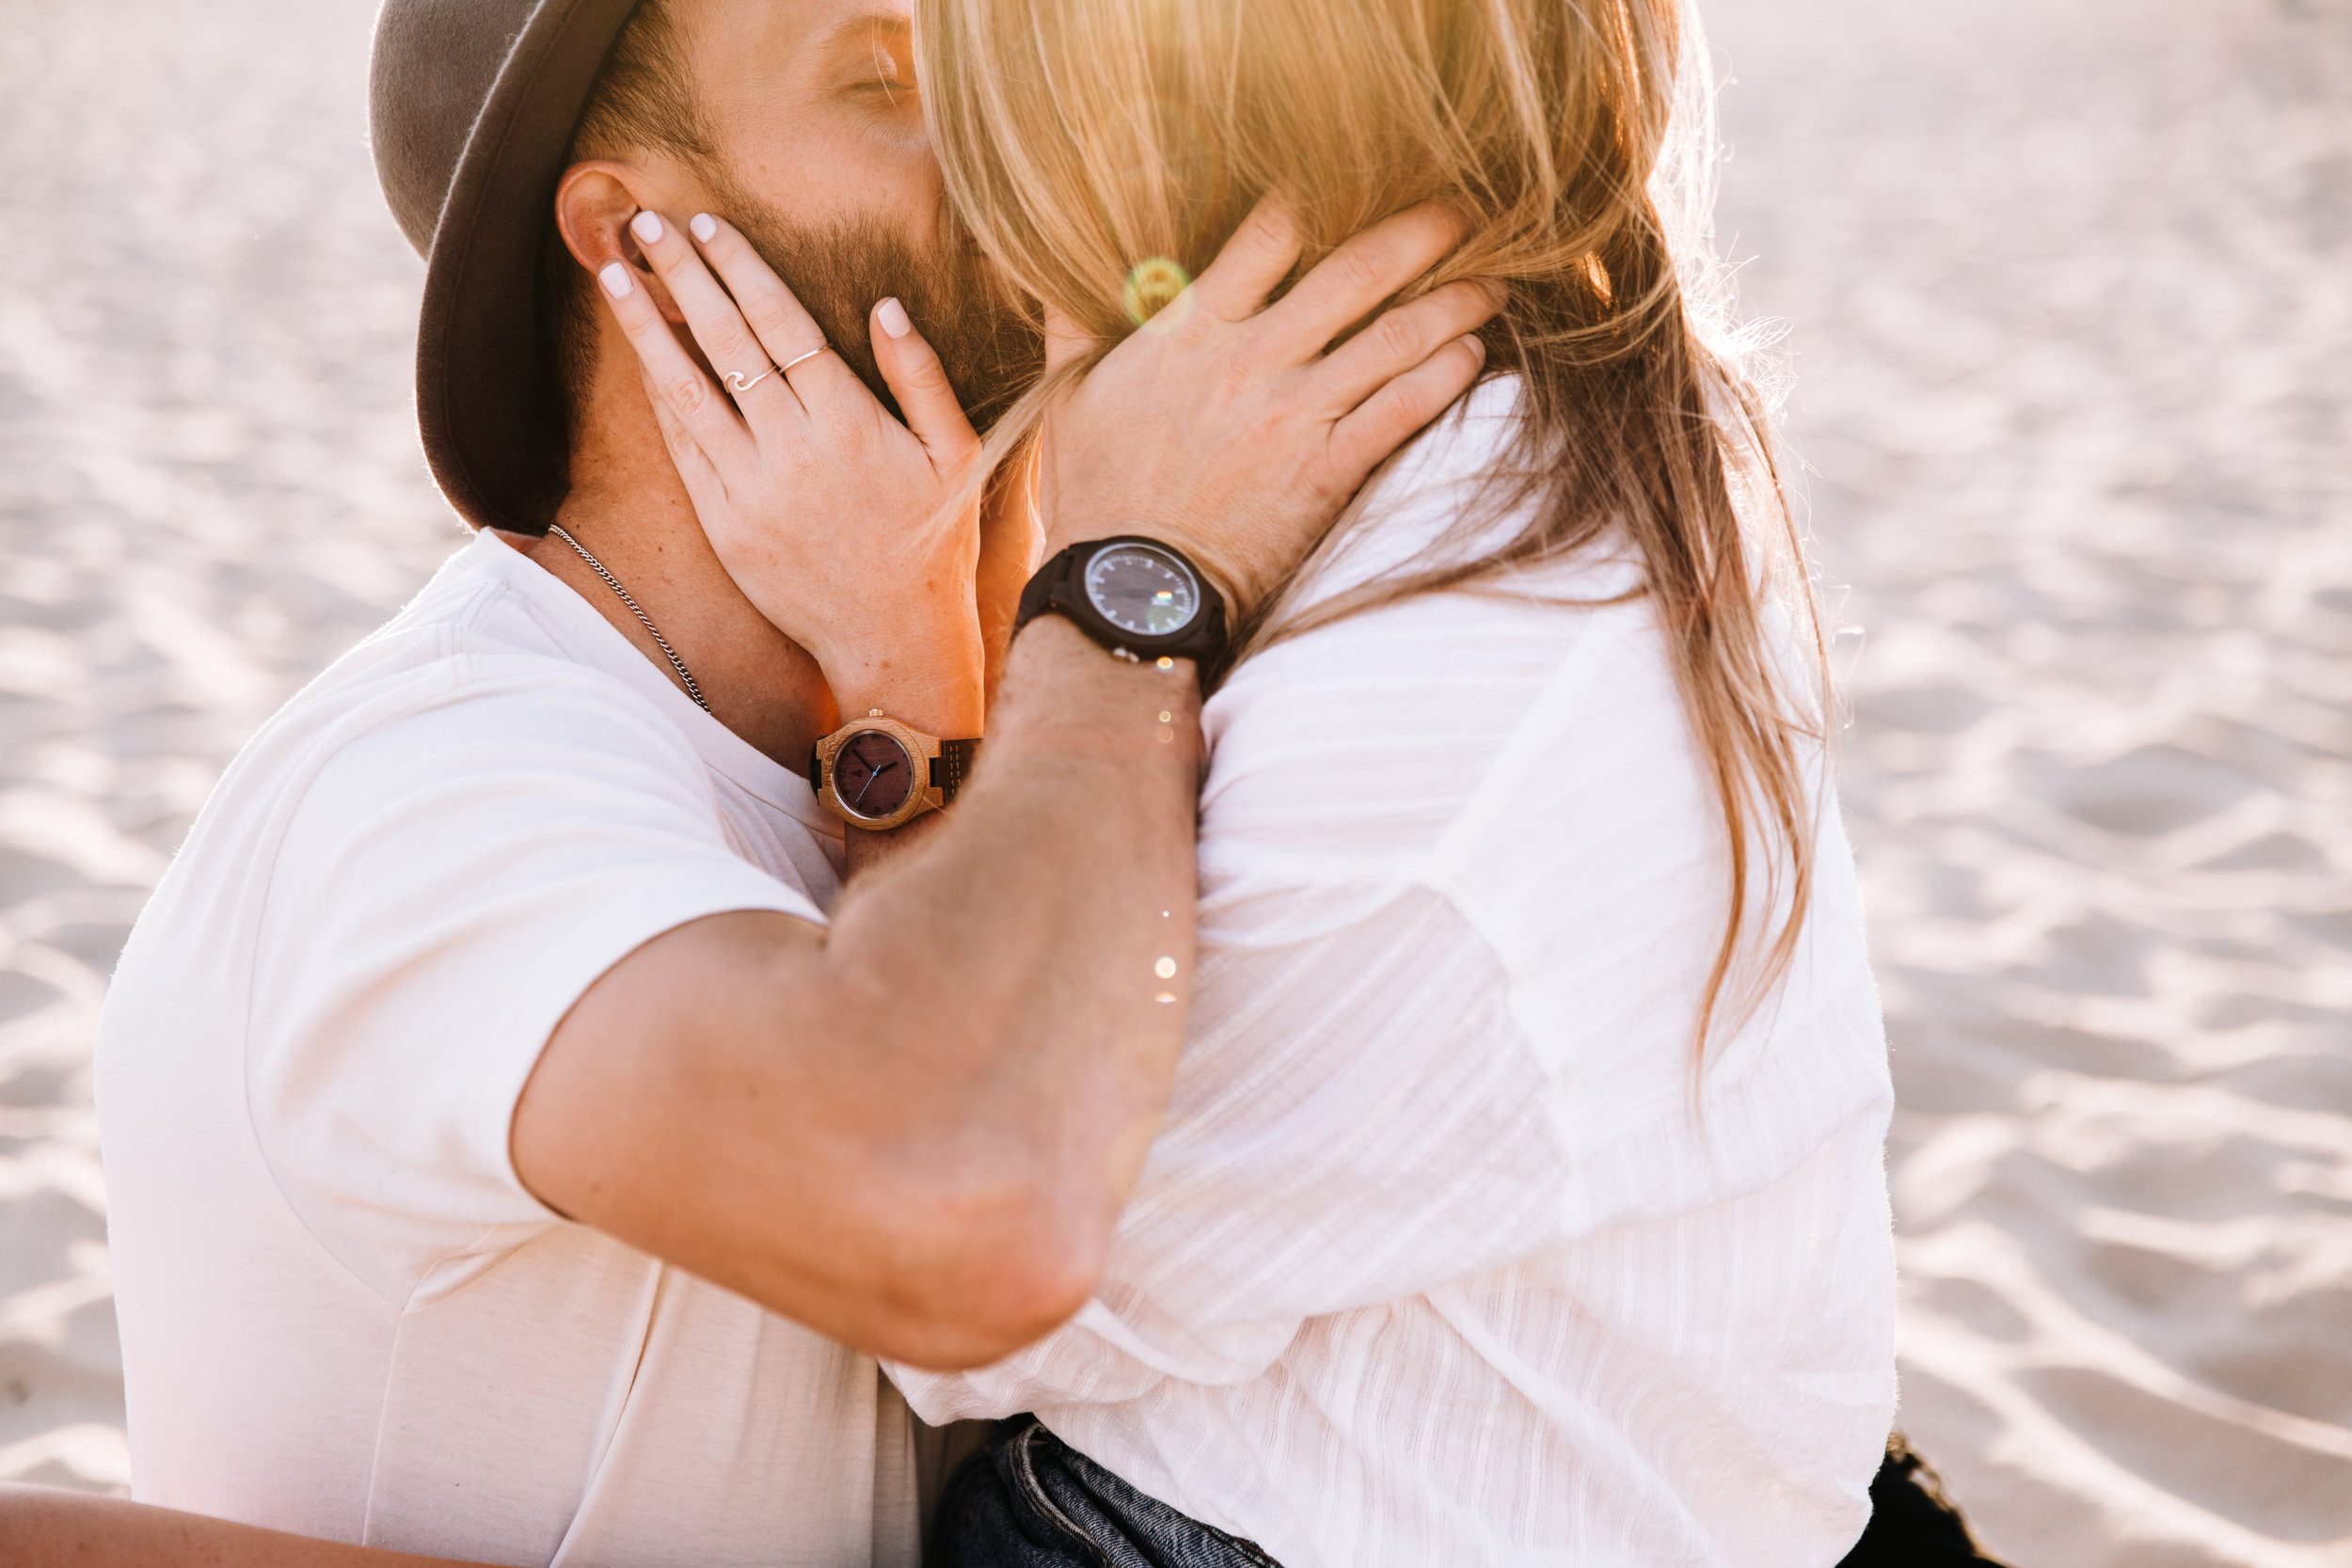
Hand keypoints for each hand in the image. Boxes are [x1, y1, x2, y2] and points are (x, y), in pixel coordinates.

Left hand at [601, 209, 984, 734]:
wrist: (893, 638)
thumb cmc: (932, 541)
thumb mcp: (955, 454)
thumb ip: (921, 376)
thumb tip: (887, 306)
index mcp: (849, 420)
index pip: (780, 322)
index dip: (739, 268)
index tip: (706, 224)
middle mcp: (793, 449)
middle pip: (725, 342)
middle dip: (681, 276)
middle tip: (644, 224)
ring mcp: (751, 489)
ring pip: (686, 391)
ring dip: (646, 330)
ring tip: (613, 278)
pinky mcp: (725, 525)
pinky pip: (684, 449)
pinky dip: (659, 398)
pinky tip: (641, 357)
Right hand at [1036, 198, 1501, 619]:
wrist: (1128, 592)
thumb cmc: (1095, 498)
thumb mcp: (1069, 400)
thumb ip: (1072, 326)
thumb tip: (1050, 269)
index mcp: (1191, 332)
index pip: (1269, 234)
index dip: (1318, 197)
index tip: (1353, 179)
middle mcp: (1252, 362)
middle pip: (1355, 272)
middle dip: (1419, 234)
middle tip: (1463, 213)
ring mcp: (1295, 417)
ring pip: (1395, 339)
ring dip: (1455, 303)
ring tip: (1491, 284)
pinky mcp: (1326, 474)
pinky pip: (1402, 411)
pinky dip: (1445, 377)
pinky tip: (1473, 355)